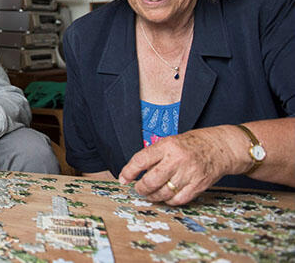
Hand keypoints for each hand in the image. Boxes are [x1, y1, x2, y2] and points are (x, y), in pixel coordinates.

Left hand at [118, 126, 241, 204]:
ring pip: (163, 193)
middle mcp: (177, 160)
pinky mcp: (198, 185)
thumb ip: (154, 156)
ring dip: (153, 196)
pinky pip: (178, 199)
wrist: (220, 147)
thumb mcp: (169, 142)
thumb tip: (135, 173)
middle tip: (138, 189)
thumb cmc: (191, 144)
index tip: (123, 179)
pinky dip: (169, 201)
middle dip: (140, 188)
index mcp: (167, 146)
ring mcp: (189, 174)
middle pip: (150, 181)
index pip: (140, 160)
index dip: (128, 172)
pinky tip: (166, 196)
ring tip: (151, 194)